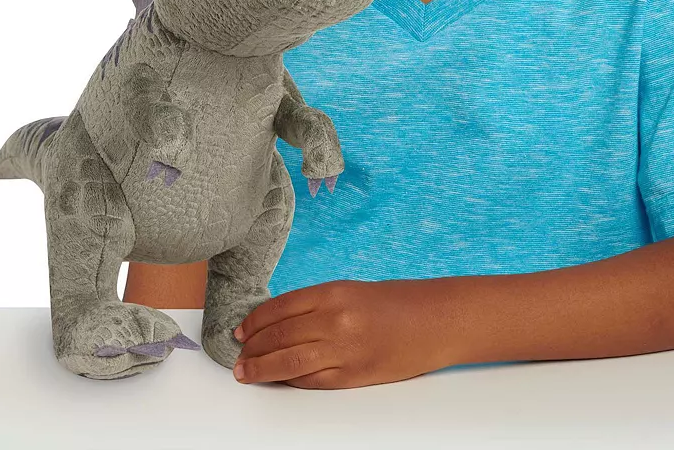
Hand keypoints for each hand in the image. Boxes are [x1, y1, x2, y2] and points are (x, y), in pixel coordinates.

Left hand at [231, 279, 451, 388]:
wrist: (435, 321)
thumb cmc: (397, 303)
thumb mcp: (353, 292)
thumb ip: (319, 306)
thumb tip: (281, 322)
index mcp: (333, 293)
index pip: (280, 308)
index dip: (255, 321)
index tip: (240, 330)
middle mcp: (335, 320)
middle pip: (279, 336)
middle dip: (252, 347)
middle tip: (238, 353)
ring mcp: (343, 350)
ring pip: (288, 363)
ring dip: (261, 368)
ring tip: (245, 372)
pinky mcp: (353, 376)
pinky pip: (311, 381)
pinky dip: (291, 382)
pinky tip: (278, 381)